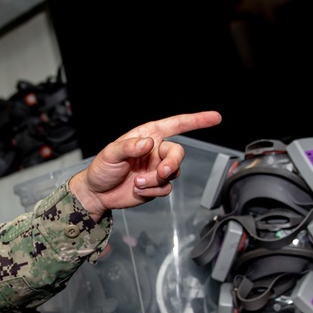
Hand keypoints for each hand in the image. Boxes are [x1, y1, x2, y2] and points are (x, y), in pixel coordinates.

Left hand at [68, 110, 221, 220]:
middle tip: (161, 173)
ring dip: (155, 181)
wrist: (97, 194)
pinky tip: (137, 190)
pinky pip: (164, 189)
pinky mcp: (156, 186)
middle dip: (172, 164)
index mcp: (147, 136)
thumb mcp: (111, 153)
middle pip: (178, 153)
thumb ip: (129, 146)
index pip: (176, 125)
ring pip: (172, 174)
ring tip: (136, 183)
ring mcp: (157, 169)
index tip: (215, 118)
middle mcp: (155, 151)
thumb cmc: (102, 169)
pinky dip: (152, 191)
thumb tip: (148, 143)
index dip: (196, 120)